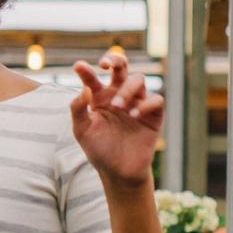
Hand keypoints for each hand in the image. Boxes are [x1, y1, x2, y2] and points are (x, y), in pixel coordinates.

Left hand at [70, 54, 163, 187]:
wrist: (118, 172)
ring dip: (127, 89)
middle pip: (121, 68)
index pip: (93, 79)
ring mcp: (137, 103)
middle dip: (115, 60)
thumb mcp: (82, 131)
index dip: (86, 71)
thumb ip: (78, 110)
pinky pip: (155, 100)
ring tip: (118, 106)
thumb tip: (84, 89)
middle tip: (106, 64)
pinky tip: (134, 115)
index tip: (77, 67)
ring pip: (138, 80)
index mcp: (100, 98)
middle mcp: (119, 95)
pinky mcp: (153, 115)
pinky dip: (145, 104)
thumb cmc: (99, 150)